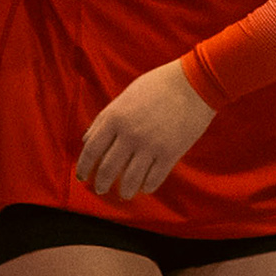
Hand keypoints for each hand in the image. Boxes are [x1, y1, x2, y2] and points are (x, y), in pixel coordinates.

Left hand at [75, 60, 216, 199]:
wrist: (193, 82)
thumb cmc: (157, 85)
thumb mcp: (125, 97)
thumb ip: (104, 119)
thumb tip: (86, 140)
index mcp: (115, 117)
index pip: (91, 150)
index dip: (84, 167)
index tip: (82, 177)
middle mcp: (129, 134)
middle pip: (108, 169)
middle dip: (101, 184)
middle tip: (101, 189)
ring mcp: (150, 145)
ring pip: (130, 180)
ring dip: (125, 191)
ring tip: (124, 194)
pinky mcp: (170, 153)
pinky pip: (154, 179)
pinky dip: (147, 187)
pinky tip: (145, 187)